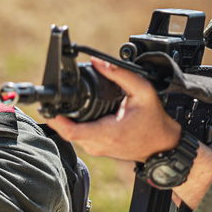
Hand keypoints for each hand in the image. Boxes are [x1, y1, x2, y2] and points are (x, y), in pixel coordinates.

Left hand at [46, 60, 180, 162]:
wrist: (162, 145)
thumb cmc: (154, 121)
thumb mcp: (143, 92)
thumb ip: (120, 75)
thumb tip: (98, 62)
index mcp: (107, 132)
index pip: (70, 131)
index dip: (55, 119)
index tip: (50, 106)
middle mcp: (98, 144)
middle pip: (65, 131)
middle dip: (58, 115)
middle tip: (56, 99)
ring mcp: (97, 149)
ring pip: (70, 135)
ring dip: (66, 120)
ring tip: (69, 104)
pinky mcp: (97, 149)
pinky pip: (79, 137)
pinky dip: (76, 125)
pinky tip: (81, 113)